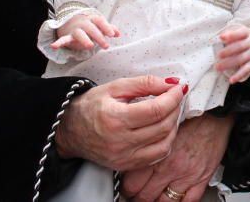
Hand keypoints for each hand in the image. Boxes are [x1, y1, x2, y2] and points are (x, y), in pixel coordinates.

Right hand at [52, 12, 119, 50]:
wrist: (71, 20)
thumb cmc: (89, 25)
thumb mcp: (99, 25)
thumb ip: (109, 28)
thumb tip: (119, 34)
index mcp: (92, 19)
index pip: (100, 21)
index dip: (106, 27)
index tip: (112, 34)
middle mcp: (84, 23)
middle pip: (91, 28)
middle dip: (99, 36)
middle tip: (106, 46)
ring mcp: (75, 30)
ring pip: (79, 34)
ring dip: (84, 40)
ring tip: (89, 46)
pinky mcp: (67, 36)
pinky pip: (63, 39)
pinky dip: (58, 43)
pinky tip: (54, 46)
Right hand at [55, 76, 185, 170]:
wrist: (70, 130)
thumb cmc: (91, 105)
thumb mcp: (115, 87)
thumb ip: (145, 83)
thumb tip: (172, 83)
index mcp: (115, 118)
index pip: (156, 110)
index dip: (173, 97)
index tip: (179, 87)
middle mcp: (120, 142)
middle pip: (162, 126)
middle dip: (175, 108)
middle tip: (176, 96)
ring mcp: (123, 157)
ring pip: (164, 143)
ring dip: (173, 125)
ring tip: (170, 111)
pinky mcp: (126, 165)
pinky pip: (156, 156)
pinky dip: (166, 141)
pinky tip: (163, 128)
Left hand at [120, 113, 234, 201]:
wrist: (214, 112)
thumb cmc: (190, 115)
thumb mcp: (160, 125)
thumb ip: (146, 142)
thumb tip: (133, 151)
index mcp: (156, 153)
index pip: (132, 182)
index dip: (126, 187)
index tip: (127, 185)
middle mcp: (169, 167)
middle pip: (144, 195)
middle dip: (138, 197)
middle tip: (136, 194)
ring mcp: (185, 175)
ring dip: (155, 201)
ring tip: (153, 196)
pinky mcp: (201, 178)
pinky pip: (188, 201)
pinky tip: (174, 198)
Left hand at [215, 26, 249, 83]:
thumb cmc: (242, 39)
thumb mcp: (238, 32)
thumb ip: (229, 34)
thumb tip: (220, 38)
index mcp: (246, 34)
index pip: (240, 33)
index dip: (231, 35)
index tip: (221, 37)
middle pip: (239, 46)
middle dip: (228, 51)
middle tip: (218, 55)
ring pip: (241, 59)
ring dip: (228, 63)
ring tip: (218, 67)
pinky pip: (246, 70)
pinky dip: (238, 76)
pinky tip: (231, 80)